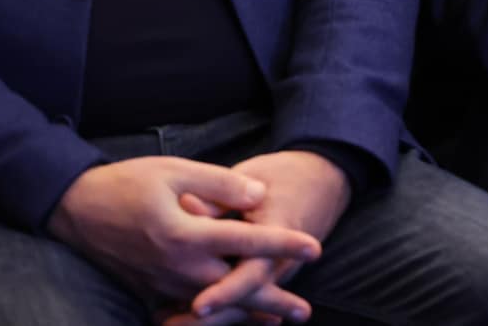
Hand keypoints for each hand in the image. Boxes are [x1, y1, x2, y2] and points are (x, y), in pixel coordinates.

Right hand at [46, 158, 320, 306]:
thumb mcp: (176, 170)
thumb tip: (260, 195)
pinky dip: (215, 318)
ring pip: (215, 307)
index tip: (315, 247)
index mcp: (187, 234)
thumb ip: (221, 184)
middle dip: (273, 300)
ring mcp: (163, 285)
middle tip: (306, 311)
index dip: (283, 244)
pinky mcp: (150, 292)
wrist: (76, 208)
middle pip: (236, 289)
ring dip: (248, 314)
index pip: (247, 241)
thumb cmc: (128, 183)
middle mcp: (178, 267)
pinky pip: (188, 311)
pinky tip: (233, 318)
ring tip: (279, 318)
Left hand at [162, 151, 352, 325]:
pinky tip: (179, 314)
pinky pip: (242, 300)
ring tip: (166, 323)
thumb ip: (222, 195)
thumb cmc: (284, 176)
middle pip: (246, 302)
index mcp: (280, 233)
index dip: (226, 291)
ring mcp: (274, 273)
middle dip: (211, 320)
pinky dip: (217, 309)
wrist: (321, 183)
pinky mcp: (265, 277)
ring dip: (210, 320)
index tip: (199, 307)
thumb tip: (185, 206)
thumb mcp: (255, 176)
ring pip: (243, 307)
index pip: (254, 272)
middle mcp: (279, 262)